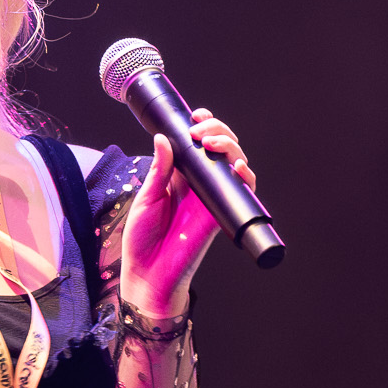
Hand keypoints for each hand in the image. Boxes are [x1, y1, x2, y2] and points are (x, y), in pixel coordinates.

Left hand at [117, 109, 255, 319]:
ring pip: (233, 163)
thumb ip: (159, 169)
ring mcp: (212, 198)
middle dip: (216, 130)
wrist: (148, 273)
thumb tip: (164, 138)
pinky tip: (237, 166)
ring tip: (211, 142)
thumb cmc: (142, 239)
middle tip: (199, 130)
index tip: (195, 115)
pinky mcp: (221, 214)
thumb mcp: (146, 198)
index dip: (202, 125)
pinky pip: (242, 191)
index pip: (197, 143)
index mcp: (179, 176)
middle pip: (219, 147)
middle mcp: (198, 184)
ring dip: (229, 146)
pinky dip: (245, 176)